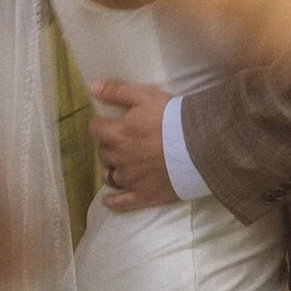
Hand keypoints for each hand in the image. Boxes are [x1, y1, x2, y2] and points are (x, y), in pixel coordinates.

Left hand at [88, 80, 177, 208]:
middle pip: (103, 153)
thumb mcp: (145, 96)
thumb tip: (92, 87)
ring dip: (111, 170)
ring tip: (118, 166)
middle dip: (107, 147)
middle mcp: (119, 159)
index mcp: (117, 135)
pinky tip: (108, 201)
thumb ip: (117, 91)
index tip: (106, 123)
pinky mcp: (144, 196)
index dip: (100, 125)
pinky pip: (122, 203)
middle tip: (119, 142)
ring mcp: (131, 180)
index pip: (96, 130)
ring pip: (110, 177)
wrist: (198, 145)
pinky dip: (113, 202)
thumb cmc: (171, 117)